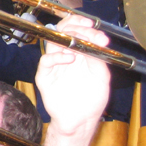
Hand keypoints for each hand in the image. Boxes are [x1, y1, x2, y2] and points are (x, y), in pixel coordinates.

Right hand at [36, 15, 109, 135]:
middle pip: (62, 32)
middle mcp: (65, 56)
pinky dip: (57, 57)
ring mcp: (54, 65)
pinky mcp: (44, 76)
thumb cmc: (91, 100)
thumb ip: (98, 59)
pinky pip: (46, 60)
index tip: (94, 27)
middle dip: (74, 26)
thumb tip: (97, 41)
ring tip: (78, 40)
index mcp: (79, 54)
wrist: (80, 119)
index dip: (85, 27)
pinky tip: (70, 58)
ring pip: (52, 42)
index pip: (77, 33)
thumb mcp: (101, 77)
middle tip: (86, 28)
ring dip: (65, 38)